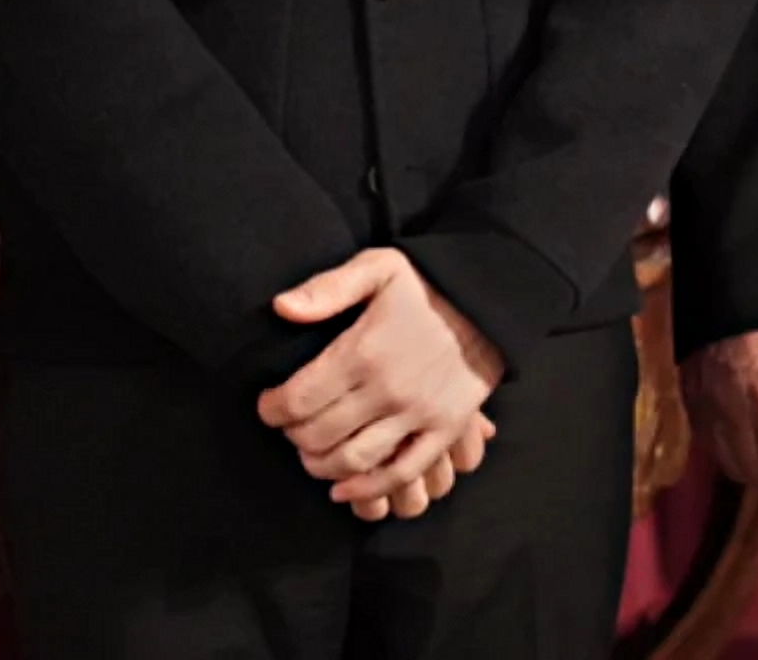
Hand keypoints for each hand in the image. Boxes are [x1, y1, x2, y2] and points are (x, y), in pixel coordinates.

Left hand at [257, 247, 507, 518]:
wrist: (489, 302)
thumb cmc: (426, 286)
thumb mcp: (377, 268)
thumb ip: (327, 288)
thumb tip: (281, 308)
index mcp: (364, 351)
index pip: (298, 398)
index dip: (272, 409)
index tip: (268, 406)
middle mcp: (389, 388)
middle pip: (319, 434)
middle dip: (293, 436)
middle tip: (290, 428)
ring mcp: (419, 413)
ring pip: (353, 459)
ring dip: (321, 466)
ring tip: (312, 455)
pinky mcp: (445, 429)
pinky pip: (401, 472)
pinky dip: (367, 488)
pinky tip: (344, 488)